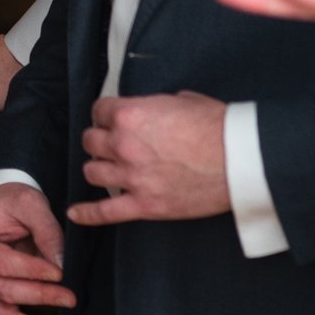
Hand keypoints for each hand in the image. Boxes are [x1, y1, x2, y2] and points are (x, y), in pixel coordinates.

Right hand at [0, 183, 71, 314]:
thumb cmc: (10, 200)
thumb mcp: (29, 202)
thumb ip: (47, 230)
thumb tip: (62, 263)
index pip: (2, 263)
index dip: (31, 271)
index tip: (59, 273)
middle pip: (3, 290)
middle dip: (39, 297)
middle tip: (70, 297)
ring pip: (1, 314)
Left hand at [69, 92, 228, 224]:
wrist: (239, 159)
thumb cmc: (217, 126)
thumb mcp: (182, 100)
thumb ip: (156, 106)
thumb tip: (155, 111)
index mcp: (130, 114)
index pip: (99, 111)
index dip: (106, 114)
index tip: (111, 119)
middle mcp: (124, 145)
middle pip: (91, 141)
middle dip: (100, 140)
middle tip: (110, 143)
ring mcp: (132, 177)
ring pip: (92, 172)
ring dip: (98, 168)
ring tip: (107, 168)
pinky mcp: (144, 205)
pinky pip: (105, 212)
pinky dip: (87, 214)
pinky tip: (75, 213)